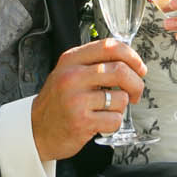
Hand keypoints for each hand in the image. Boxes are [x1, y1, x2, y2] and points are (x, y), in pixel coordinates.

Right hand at [30, 37, 145, 160]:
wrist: (36, 130)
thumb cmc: (58, 101)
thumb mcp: (69, 73)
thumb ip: (93, 63)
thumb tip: (131, 62)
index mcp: (71, 60)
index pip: (109, 46)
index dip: (131, 56)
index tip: (140, 68)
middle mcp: (72, 77)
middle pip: (120, 71)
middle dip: (136, 83)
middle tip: (135, 93)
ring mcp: (76, 100)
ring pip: (120, 98)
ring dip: (121, 107)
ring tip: (107, 110)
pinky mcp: (82, 122)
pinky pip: (115, 120)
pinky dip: (113, 123)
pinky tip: (101, 123)